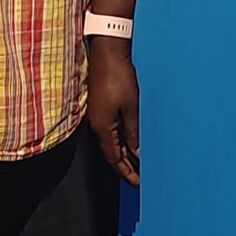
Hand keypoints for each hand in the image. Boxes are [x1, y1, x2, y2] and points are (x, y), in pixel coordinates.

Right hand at [87, 38, 139, 183]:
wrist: (107, 52)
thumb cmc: (118, 77)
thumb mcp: (131, 108)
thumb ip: (133, 131)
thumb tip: (137, 151)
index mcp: (102, 128)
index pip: (114, 158)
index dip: (126, 171)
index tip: (137, 182)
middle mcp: (97, 124)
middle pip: (111, 152)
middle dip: (124, 165)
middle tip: (138, 177)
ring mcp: (98, 115)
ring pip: (111, 141)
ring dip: (123, 152)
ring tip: (137, 161)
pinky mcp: (101, 105)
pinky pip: (111, 129)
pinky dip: (121, 139)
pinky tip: (131, 139)